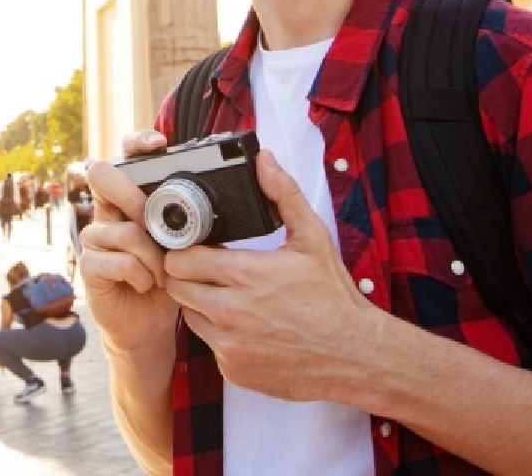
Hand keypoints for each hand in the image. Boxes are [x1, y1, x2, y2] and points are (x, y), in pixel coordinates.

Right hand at [79, 130, 177, 352]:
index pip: (125, 156)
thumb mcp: (184, 245)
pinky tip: (145, 284)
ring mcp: (95, 237)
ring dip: (152, 257)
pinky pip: (120, 261)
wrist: (149, 323)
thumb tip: (212, 204)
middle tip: (152, 220)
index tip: (159, 143)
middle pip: (102, 175)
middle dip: (132, 195)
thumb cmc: (167, 277)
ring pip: (124, 230)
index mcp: (130, 197)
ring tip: (162, 272)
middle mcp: (107, 210)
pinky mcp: (89, 265)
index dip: (137, 143)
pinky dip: (142, 276)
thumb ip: (189, 222)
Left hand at [163, 150, 377, 402]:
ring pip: (188, 316)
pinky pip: (208, 345)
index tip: (193, 245)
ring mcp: (230, 346)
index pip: (181, 259)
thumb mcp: (312, 237)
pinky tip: (241, 323)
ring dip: (198, 302)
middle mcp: (231, 313)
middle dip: (184, 273)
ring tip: (224, 293)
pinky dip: (218, 333)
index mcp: (245, 275)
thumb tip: (264, 160)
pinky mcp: (234, 370)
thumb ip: (283, 194)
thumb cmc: (333, 297)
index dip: (183, 249)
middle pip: (176, 286)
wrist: (355, 355)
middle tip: (204, 268)